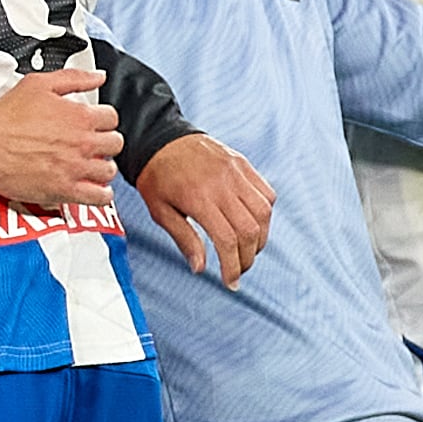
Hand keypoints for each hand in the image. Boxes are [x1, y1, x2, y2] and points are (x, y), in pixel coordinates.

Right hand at [0, 65, 118, 210]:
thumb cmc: (5, 114)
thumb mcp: (40, 84)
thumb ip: (75, 78)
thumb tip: (99, 77)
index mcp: (80, 116)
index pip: (111, 119)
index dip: (102, 121)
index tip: (93, 126)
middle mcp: (83, 142)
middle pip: (114, 145)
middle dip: (104, 144)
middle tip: (91, 146)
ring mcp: (75, 168)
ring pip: (108, 171)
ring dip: (102, 168)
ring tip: (90, 167)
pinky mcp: (65, 190)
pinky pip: (99, 197)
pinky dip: (101, 194)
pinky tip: (94, 190)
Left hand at [134, 130, 274, 286]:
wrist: (161, 139)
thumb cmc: (156, 178)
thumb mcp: (160, 211)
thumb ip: (184, 239)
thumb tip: (201, 268)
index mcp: (198, 198)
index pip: (226, 239)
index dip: (232, 266)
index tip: (231, 282)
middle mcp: (222, 184)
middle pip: (249, 229)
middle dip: (248, 257)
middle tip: (239, 269)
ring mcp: (236, 172)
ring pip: (263, 212)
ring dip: (261, 237)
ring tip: (247, 250)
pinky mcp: (243, 164)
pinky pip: (266, 193)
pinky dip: (264, 214)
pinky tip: (252, 224)